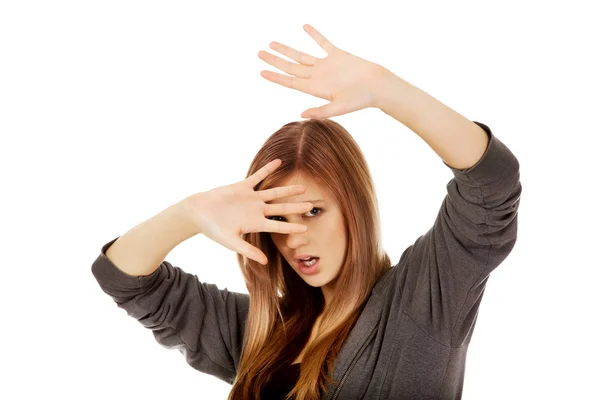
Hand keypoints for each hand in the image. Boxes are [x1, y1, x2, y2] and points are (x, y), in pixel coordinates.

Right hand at [186, 159, 312, 264]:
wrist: (199, 212)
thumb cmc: (214, 230)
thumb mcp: (231, 242)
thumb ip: (248, 250)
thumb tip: (264, 262)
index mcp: (255, 224)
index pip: (278, 226)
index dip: (291, 227)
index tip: (306, 228)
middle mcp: (256, 210)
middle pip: (281, 208)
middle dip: (296, 207)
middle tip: (311, 206)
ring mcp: (251, 198)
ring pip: (273, 192)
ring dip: (287, 190)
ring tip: (302, 187)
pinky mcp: (243, 187)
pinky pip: (258, 176)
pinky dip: (268, 169)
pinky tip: (279, 162)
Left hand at [258, 24, 388, 118]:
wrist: (378, 86)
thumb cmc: (361, 99)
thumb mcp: (340, 108)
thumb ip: (321, 111)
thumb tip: (302, 115)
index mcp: (315, 88)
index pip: (291, 81)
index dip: (276, 77)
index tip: (261, 72)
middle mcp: (318, 76)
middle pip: (291, 67)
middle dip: (275, 60)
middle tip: (259, 53)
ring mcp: (326, 65)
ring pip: (302, 55)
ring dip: (287, 50)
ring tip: (272, 43)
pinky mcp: (337, 55)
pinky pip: (323, 43)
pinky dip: (314, 35)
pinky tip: (304, 27)